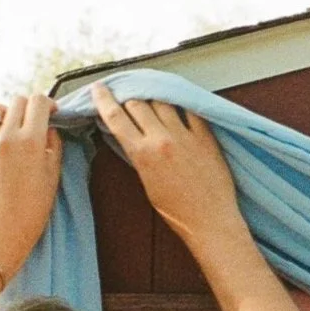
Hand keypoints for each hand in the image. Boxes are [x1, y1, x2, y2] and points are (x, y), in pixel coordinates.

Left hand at [0, 92, 64, 278]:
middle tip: (33, 122)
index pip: (38, 102)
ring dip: (5, 114)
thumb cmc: (31, 211)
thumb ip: (53, 147)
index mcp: (31, 142)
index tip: (51, 112)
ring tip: (11, 130)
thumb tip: (49, 128)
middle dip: (29, 108)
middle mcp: (6, 137)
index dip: (48, 103)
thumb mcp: (52, 178)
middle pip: (17, 101)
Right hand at [94, 88, 244, 251]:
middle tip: (128, 96)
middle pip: (138, 103)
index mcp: (142, 154)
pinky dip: (182, 104)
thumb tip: (130, 135)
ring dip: (154, 97)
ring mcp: (185, 136)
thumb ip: (138, 155)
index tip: (99, 88)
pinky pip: (191, 110)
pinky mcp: (206, 137)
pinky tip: (179, 103)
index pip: (115, 117)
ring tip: (152, 98)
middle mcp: (161, 139)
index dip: (103, 99)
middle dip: (130, 98)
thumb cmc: (177, 211)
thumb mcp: (146, 183)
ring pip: (163, 101)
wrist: (210, 221)